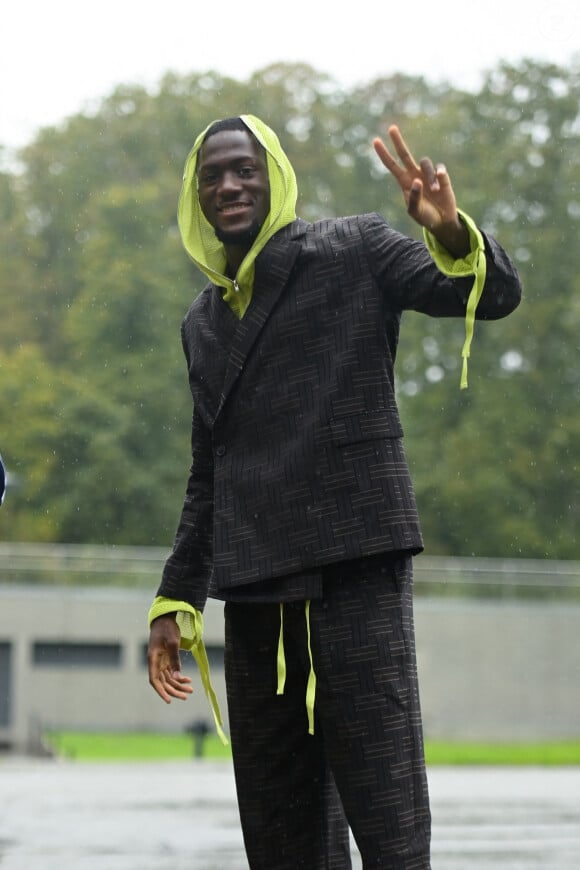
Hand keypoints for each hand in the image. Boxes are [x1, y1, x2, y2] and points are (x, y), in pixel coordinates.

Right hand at [148, 614, 192, 702]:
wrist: (165, 618)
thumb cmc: (167, 628)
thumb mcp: (173, 643)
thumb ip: (175, 660)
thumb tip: (177, 677)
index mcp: (153, 659)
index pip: (154, 680)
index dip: (161, 691)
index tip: (169, 700)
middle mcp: (155, 663)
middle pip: (163, 682)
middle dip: (174, 690)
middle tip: (186, 696)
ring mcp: (160, 662)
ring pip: (168, 679)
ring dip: (178, 685)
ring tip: (190, 690)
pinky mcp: (166, 659)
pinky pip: (171, 672)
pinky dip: (179, 677)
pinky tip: (188, 679)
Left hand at [373, 125, 468, 257]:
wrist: (441, 221)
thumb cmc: (425, 216)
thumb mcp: (415, 211)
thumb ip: (414, 197)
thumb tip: (416, 180)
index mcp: (404, 182)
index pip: (392, 166)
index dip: (384, 154)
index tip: (376, 141)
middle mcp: (414, 174)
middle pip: (404, 154)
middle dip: (398, 141)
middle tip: (391, 128)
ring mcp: (427, 174)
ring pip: (425, 163)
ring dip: (429, 177)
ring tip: (434, 191)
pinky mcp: (441, 176)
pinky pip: (439, 168)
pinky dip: (439, 174)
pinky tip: (439, 183)